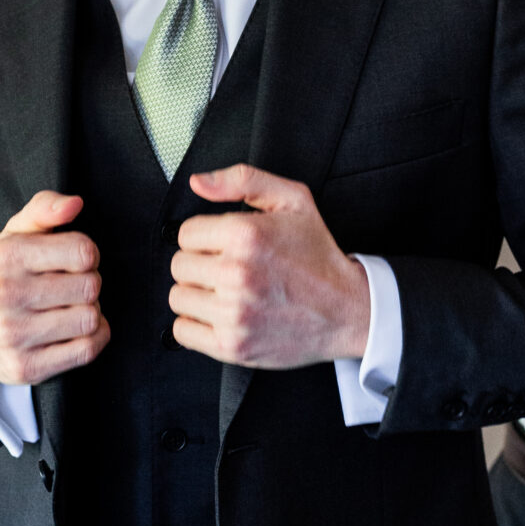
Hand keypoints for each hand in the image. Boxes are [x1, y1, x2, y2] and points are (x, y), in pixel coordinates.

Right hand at [0, 191, 109, 383]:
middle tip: (68, 288)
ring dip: (89, 313)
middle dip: (87, 285)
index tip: (73, 261)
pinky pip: (87, 350)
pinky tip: (73, 330)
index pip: (83, 252)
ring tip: (67, 308)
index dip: (86, 255)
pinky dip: (92, 338)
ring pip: (90, 320)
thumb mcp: (16, 234)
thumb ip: (45, 208)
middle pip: (90, 287)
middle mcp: (6, 296)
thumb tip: (75, 203)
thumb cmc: (4, 276)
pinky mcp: (26, 367)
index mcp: (7, 257)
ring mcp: (14, 335)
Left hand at [169, 164, 371, 368]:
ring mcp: (233, 313)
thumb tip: (199, 182)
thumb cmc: (319, 256)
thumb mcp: (293, 200)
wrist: (346, 310)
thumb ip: (243, 180)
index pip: (186, 233)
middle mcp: (237, 274)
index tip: (224, 246)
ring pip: (178, 297)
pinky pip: (182, 331)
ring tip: (225, 292)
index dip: (205, 237)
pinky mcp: (232, 345)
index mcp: (246, 235)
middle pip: (179, 265)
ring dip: (197, 294)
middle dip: (200, 264)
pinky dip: (195, 325)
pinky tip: (219, 315)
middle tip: (228, 269)